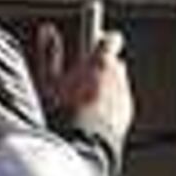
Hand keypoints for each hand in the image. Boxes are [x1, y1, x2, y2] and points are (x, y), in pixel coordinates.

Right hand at [30, 22, 132, 149]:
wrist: (81, 144)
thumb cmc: (63, 112)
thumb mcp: (49, 78)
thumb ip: (50, 52)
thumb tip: (48, 30)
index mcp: (100, 63)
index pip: (111, 40)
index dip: (104, 40)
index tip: (97, 39)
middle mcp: (118, 77)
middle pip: (115, 63)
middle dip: (103, 66)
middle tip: (87, 72)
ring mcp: (125, 94)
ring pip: (118, 82)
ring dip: (107, 85)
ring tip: (87, 96)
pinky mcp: (127, 112)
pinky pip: (120, 100)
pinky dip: (111, 102)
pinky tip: (95, 111)